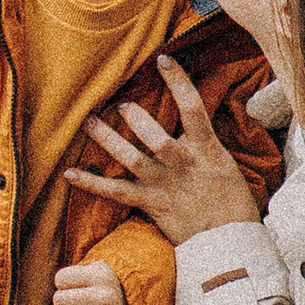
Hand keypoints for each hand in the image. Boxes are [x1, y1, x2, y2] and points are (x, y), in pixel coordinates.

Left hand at [52, 258, 128, 304]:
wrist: (129, 304)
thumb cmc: (99, 286)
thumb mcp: (92, 269)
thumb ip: (71, 275)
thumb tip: (56, 298)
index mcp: (102, 275)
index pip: (61, 278)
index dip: (62, 282)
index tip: (72, 284)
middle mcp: (106, 296)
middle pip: (59, 300)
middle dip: (61, 300)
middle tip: (71, 301)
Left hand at [66, 57, 258, 244]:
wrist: (231, 244)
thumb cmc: (234, 204)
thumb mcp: (228, 166)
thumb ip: (208, 143)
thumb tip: (196, 118)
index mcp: (207, 150)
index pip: (193, 108)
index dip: (178, 82)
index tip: (163, 59)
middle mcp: (184, 165)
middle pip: (157, 137)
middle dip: (138, 119)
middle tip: (122, 104)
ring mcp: (165, 185)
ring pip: (132, 159)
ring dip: (109, 140)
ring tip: (90, 123)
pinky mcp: (152, 205)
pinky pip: (117, 193)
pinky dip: (92, 183)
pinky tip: (70, 174)